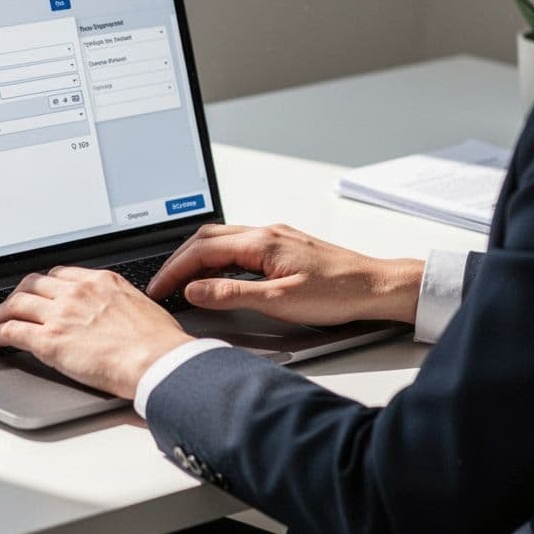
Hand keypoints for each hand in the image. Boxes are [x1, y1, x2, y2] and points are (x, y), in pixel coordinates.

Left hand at [0, 267, 194, 398]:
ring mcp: (61, 314)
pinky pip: (10, 330)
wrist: (157, 360)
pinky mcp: (49, 340)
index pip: (59, 275)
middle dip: (17, 295)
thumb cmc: (159, 343)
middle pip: (32, 285)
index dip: (42, 286)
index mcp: (101, 281)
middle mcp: (77, 292)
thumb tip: (115, 314)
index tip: (37, 294)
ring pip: (15, 304)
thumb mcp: (140, 306)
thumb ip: (119, 303)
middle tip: (10, 307)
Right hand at [145, 224, 423, 325]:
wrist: (376, 286)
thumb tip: (195, 290)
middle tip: (161, 283)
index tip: (157, 288)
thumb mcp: (279, 301)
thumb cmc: (337, 294)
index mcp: (261, 242)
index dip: (174, 270)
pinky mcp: (284, 246)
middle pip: (206, 237)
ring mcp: (275, 237)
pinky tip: (216, 272)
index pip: (202, 251)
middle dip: (178, 259)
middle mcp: (266, 232)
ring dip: (196, 256)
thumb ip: (232, 294)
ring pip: (222, 238)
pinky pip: (238, 243)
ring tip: (181, 279)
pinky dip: (216, 256)